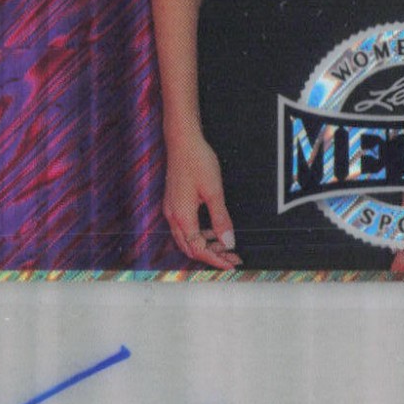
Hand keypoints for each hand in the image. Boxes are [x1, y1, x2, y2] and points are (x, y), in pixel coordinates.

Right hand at [163, 131, 241, 268]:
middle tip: (232, 257)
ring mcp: (171, 209)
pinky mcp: (174, 202)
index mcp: (182, 217)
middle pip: (190, 248)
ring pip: (186, 239)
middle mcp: (173, 216)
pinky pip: (185, 228)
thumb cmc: (197, 161)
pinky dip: (199, 234)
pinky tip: (213, 229)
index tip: (232, 263)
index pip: (198, 249)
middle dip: (211, 255)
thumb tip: (228, 242)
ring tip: (225, 244)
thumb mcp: (214, 192)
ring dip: (205, 245)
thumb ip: (221, 219)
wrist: (182, 140)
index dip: (216, 259)